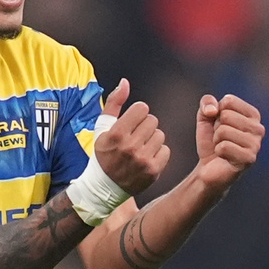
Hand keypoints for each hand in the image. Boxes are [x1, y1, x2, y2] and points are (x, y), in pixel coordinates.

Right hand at [93, 78, 170, 194]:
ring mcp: (142, 159)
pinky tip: (145, 158)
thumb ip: (114, 102)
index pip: (142, 108)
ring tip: (140, 148)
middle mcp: (129, 146)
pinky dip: (158, 153)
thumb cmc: (103, 152)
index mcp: (116, 133)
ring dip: (152, 139)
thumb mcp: (102, 127)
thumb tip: (125, 82)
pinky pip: (166, 150)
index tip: (130, 123)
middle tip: (134, 137)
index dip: (136, 114)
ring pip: (160, 135)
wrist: (104, 187)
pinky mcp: (153, 170)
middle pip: (153, 120)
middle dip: (144, 126)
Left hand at [195, 94, 264, 191]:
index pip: (229, 101)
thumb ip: (207, 102)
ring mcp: (256, 144)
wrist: (208, 167)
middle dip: (216, 127)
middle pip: (226, 115)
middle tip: (220, 139)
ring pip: (224, 131)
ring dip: (216, 140)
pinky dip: (218, 151)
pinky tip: (224, 157)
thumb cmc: (210, 139)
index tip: (219, 124)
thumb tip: (213, 110)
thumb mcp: (205, 115)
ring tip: (222, 147)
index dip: (216, 112)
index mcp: (253, 115)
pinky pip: (223, 147)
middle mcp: (259, 128)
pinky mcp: (249, 159)